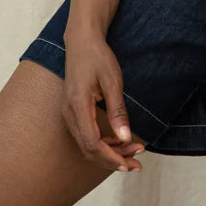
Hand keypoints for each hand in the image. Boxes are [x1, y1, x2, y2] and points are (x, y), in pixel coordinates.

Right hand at [61, 27, 145, 173]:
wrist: (82, 42)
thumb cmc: (98, 58)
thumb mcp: (113, 82)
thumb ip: (118, 111)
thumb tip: (125, 138)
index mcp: (78, 106)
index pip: (92, 144)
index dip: (110, 158)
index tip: (129, 164)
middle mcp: (69, 114)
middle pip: (89, 149)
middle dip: (113, 159)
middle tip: (137, 163)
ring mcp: (69, 114)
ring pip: (88, 144)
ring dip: (110, 152)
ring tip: (133, 151)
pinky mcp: (73, 112)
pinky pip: (86, 135)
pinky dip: (103, 143)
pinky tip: (120, 141)